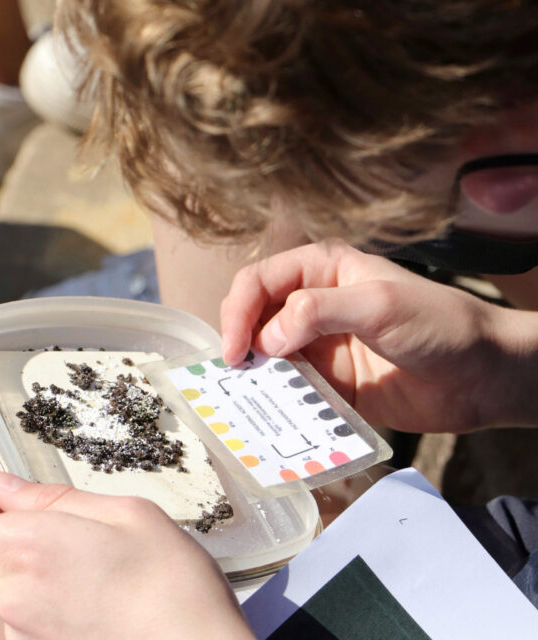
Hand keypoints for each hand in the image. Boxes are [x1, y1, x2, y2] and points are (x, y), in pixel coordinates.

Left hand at [0, 472, 253, 639]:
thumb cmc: (171, 580)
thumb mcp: (126, 512)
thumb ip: (54, 497)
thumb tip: (2, 486)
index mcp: (29, 548)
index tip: (1, 500)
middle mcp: (15, 595)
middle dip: (22, 532)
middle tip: (78, 526)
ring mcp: (26, 629)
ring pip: (13, 581)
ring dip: (44, 564)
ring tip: (100, 562)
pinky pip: (31, 609)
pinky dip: (56, 592)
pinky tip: (100, 590)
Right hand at [221, 240, 537, 433]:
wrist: (482, 376)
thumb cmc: (439, 324)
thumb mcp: (379, 304)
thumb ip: (318, 312)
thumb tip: (265, 340)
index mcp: (322, 269)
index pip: (260, 280)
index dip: (238, 310)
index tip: (235, 349)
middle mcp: (313, 304)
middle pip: (254, 317)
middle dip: (239, 342)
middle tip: (235, 374)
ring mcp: (319, 345)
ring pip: (267, 357)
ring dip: (254, 375)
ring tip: (244, 398)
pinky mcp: (328, 383)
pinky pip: (290, 390)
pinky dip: (275, 401)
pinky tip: (269, 414)